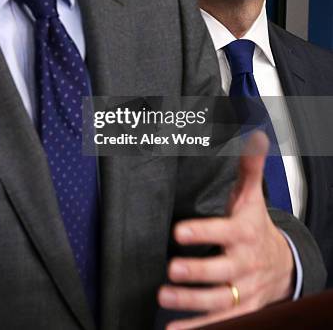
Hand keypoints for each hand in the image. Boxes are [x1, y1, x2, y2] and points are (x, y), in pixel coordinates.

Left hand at [158, 132, 294, 328]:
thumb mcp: (251, 197)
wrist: (282, 264)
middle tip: (172, 269)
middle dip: (196, 272)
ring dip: (190, 302)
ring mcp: (241, 290)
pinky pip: (219, 322)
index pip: (222, 232)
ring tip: (164, 296)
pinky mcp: (238, 310)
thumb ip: (248, 168)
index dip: (202, 232)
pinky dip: (197, 328)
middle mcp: (243, 264)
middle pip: (220, 271)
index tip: (179, 232)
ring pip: (217, 300)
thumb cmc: (255, 226)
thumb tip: (254, 136)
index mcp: (243, 234)